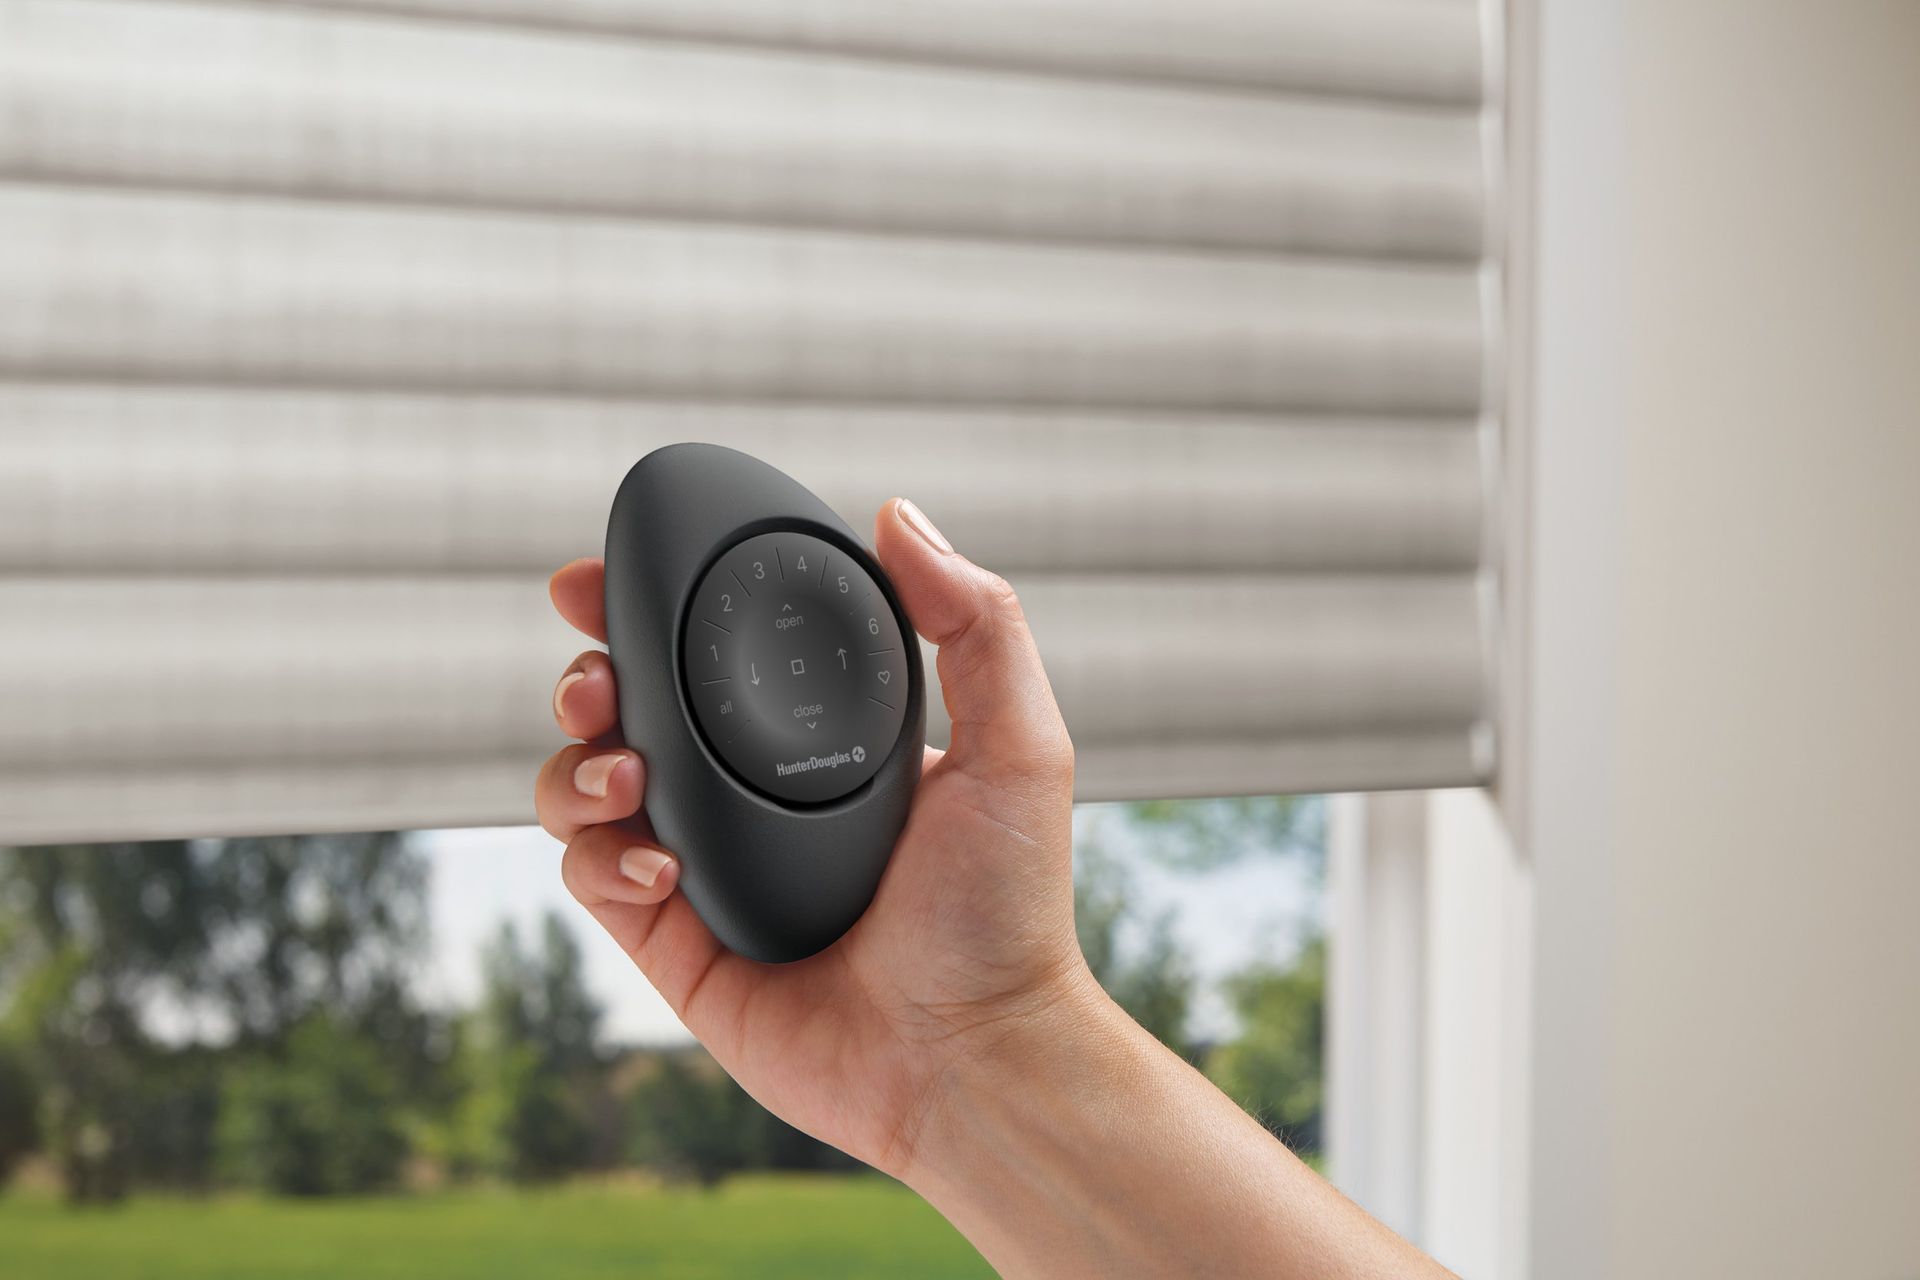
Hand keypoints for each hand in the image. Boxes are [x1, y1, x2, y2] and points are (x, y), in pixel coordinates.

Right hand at [536, 497, 1090, 1177]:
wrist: (974, 1061)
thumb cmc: (1007, 914)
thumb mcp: (1017, 747)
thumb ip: (975, 625)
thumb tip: (898, 514)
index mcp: (821, 742)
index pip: (715, 654)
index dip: (648, 608)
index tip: (600, 574)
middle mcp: (754, 797)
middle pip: (629, 710)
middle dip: (586, 677)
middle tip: (594, 678)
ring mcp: (708, 870)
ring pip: (588, 786)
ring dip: (579, 765)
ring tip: (630, 778)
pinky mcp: (672, 947)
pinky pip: (593, 877)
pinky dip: (598, 857)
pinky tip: (656, 867)